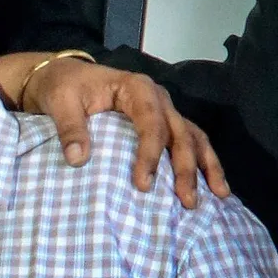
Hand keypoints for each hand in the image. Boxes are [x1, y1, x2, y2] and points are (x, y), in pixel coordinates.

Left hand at [0, 52, 228, 207]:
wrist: (63, 77)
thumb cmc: (63, 87)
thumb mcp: (60, 101)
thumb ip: (69, 128)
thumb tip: (77, 159)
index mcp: (135, 88)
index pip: (151, 122)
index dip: (150, 154)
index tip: (143, 184)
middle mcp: (157, 97)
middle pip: (179, 133)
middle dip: (185, 167)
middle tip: (186, 200)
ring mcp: (163, 110)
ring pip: (192, 137)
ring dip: (204, 166)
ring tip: (217, 195)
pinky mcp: (162, 123)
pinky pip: (189, 141)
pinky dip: (202, 161)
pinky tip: (214, 185)